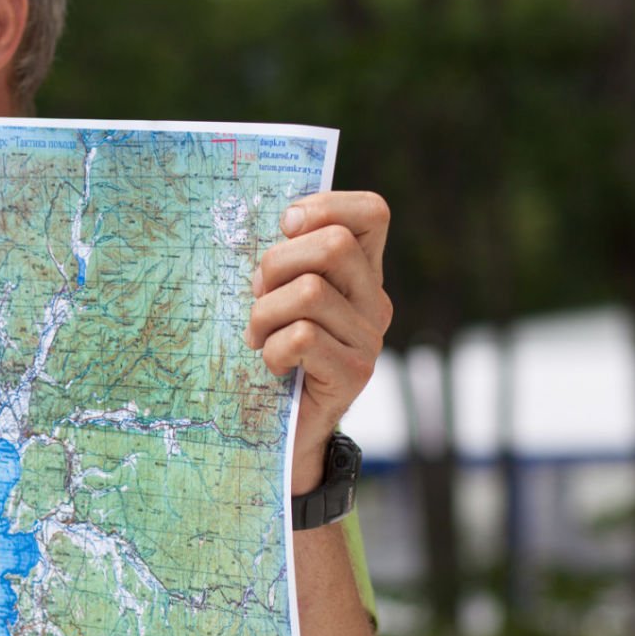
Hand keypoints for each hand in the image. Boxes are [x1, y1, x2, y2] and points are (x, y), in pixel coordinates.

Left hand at [246, 191, 391, 494]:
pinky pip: (301, 338)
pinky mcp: (356, 373)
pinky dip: (274, 350)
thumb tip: (273, 221)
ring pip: (309, 293)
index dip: (325, 207)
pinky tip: (275, 365)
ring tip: (259, 337)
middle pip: (333, 245)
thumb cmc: (275, 351)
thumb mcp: (279, 296)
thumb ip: (286, 261)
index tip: (286, 228)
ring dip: (264, 314)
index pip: (372, 212)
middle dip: (277, 264)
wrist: (288, 428)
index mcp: (361, 272)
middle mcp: (375, 300)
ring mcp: (370, 337)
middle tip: (258, 295)